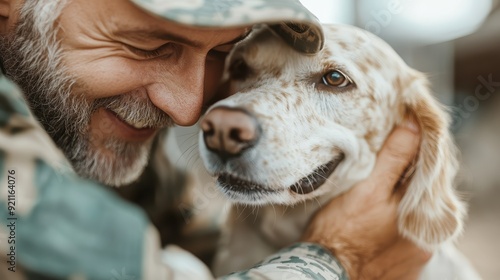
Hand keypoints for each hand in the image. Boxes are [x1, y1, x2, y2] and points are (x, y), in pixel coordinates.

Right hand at [302, 120, 430, 279]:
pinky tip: (375, 208)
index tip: (404, 126)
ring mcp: (416, 250)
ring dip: (400, 191)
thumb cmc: (341, 232)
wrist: (326, 273)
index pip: (430, 170)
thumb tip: (413, 126)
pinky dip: (394, 212)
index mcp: (425, 216)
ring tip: (379, 178)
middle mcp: (427, 235)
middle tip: (387, 149)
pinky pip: (404, 226)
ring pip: (413, 208)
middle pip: (422, 191)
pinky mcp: (403, 259)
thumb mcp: (368, 189)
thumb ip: (394, 159)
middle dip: (408, 169)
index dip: (417, 146)